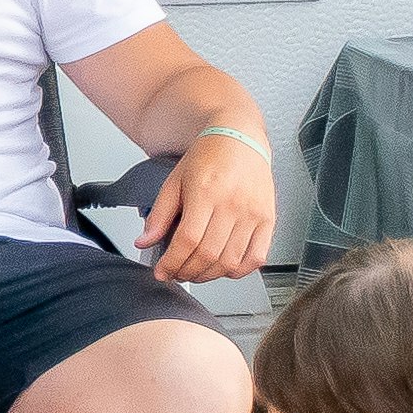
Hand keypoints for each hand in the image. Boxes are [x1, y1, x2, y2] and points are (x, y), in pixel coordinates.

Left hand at [144, 128, 276, 281]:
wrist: (240, 138)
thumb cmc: (209, 156)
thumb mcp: (175, 181)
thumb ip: (159, 215)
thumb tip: (145, 242)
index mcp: (206, 192)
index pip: (187, 240)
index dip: (172, 263)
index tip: (163, 271)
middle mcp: (232, 204)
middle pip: (208, 254)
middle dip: (187, 272)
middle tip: (177, 272)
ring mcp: (253, 213)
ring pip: (230, 261)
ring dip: (210, 275)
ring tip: (196, 271)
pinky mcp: (268, 219)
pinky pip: (256, 257)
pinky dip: (239, 270)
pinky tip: (224, 267)